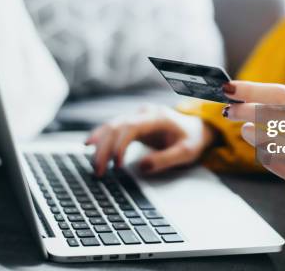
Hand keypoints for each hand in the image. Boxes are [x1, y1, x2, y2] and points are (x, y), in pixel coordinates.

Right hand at [85, 105, 214, 176]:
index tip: (116, 165)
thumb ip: (165, 159)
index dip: (120, 145)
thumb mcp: (186, 152)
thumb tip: (141, 167)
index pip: (131, 127)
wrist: (196, 129)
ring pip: (111, 126)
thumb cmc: (191, 139)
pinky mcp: (133, 124)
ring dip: (100, 145)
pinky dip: (101, 138)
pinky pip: (113, 129)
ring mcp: (137, 117)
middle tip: (98, 171)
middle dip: (104, 149)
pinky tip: (89, 145)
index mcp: (157, 117)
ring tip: (95, 166)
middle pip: (116, 126)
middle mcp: (144, 113)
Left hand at [223, 81, 284, 229]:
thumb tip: (240, 96)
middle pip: (273, 116)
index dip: (252, 90)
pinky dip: (264, 153)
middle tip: (229, 110)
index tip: (228, 88)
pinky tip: (265, 148)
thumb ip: (283, 104)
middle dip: (245, 111)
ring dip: (253, 134)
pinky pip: (274, 161)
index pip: (281, 94)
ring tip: (246, 129)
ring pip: (271, 141)